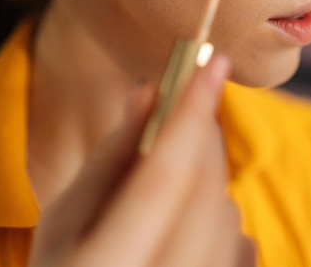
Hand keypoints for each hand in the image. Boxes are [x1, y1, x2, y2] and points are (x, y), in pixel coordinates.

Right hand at [28, 55, 256, 266]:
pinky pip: (243, 248)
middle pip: (203, 192)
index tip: (215, 63)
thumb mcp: (66, 217)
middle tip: (193, 102)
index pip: (162, 174)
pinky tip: (189, 224)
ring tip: (173, 178)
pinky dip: (223, 220)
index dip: (190, 112)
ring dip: (210, 179)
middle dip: (203, 135)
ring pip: (228, 217)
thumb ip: (111, 155)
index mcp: (103, 264)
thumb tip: (149, 92)